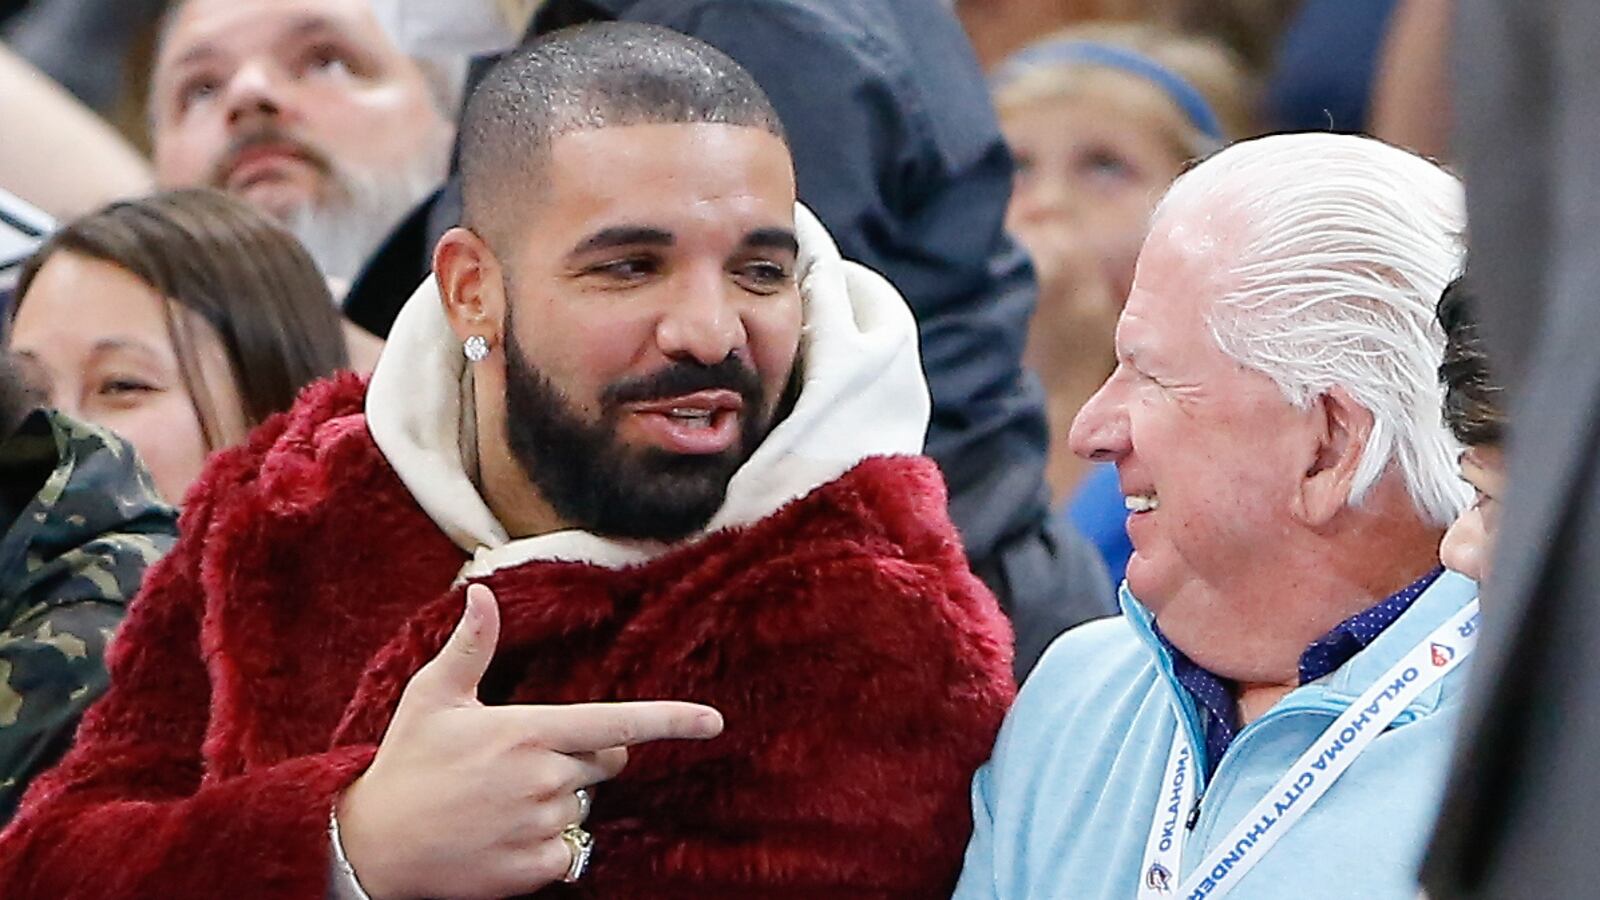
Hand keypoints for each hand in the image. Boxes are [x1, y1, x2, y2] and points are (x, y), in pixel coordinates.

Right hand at [335, 584, 723, 899]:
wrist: (373, 847)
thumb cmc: (405, 764)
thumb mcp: (432, 697)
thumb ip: (471, 647)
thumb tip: (483, 592)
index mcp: (527, 732)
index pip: (617, 724)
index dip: (670, 722)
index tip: (713, 721)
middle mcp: (544, 780)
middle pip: (605, 762)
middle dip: (582, 757)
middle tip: (523, 759)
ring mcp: (541, 827)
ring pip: (584, 807)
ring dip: (559, 801)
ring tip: (500, 800)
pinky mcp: (535, 868)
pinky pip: (568, 852)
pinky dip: (547, 844)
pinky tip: (502, 833)